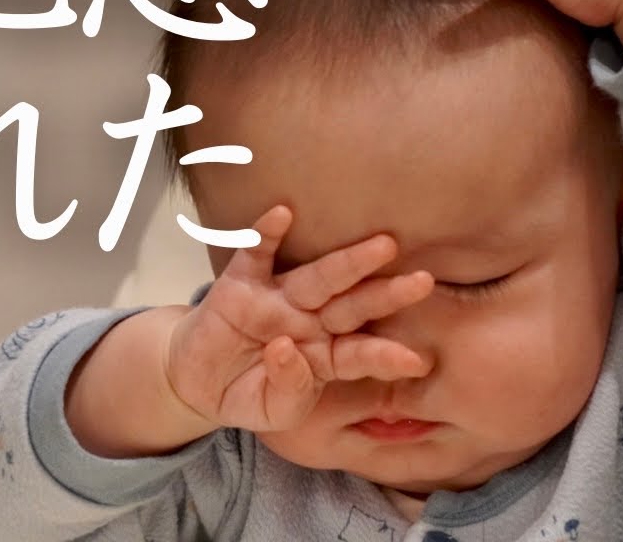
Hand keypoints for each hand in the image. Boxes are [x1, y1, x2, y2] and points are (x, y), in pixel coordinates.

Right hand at [165, 205, 434, 431]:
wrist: (198, 382)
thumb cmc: (248, 393)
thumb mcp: (274, 409)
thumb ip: (289, 387)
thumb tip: (286, 349)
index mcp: (324, 355)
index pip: (360, 353)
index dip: (386, 356)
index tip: (416, 361)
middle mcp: (310, 320)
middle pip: (354, 304)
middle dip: (387, 293)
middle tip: (423, 281)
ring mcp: (278, 298)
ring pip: (319, 276)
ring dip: (349, 261)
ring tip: (384, 245)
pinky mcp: (241, 284)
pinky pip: (256, 253)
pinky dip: (266, 233)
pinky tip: (282, 214)